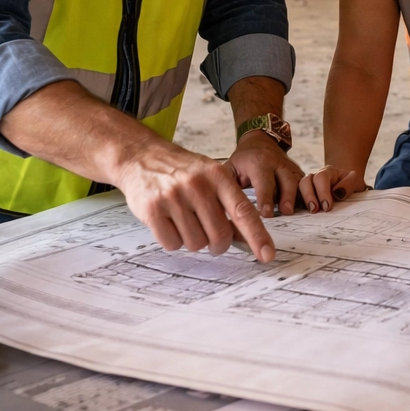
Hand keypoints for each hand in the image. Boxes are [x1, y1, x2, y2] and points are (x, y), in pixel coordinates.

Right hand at [113, 138, 275, 261]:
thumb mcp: (210, 176)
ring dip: (192, 240)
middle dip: (217, 244)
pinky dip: (173, 241)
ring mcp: (174, 197)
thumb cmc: (182, 171)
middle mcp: (197, 185)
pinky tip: (168, 223)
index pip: (243, 211)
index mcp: (218, 175)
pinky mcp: (152, 210)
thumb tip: (248, 238)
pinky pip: (172, 244)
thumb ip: (229, 203)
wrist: (141, 156)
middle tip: (211, 238)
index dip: (257, 236)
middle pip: (219, 235)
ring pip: (195, 243)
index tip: (268, 255)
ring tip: (184, 220)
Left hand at [228, 131, 305, 217]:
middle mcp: (277, 163)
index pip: (264, 181)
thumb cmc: (242, 160)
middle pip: (286, 180)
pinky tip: (309, 207)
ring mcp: (289, 167)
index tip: (266, 214)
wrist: (260, 141)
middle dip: (287, 197)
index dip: (266, 198)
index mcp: (258, 162)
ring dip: (299, 197)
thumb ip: (225, 186)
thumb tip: (221, 210)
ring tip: (297, 212)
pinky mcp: (298, 172)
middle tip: (285, 213)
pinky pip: (306, 183)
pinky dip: (308, 195)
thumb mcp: (229, 168)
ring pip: (298, 181)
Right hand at [298, 165, 366, 212]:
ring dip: (302, 201)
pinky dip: (296, 205)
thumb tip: (337, 193)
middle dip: (309, 196)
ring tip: (310, 212)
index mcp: (327, 172)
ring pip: (298, 189)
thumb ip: (349, 183)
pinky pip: (296, 198)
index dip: (322, 192)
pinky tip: (301, 214)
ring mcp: (307, 186)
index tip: (327, 206)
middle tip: (315, 210)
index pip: (321, 178)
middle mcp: (314, 177)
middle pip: (305, 181)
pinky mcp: (303, 196)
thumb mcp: (356, 181)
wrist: (347, 187)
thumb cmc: (350, 184)